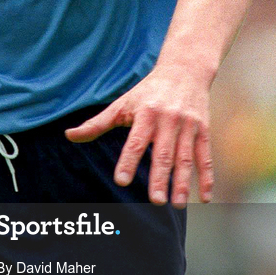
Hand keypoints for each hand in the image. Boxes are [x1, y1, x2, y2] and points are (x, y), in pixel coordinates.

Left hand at [65, 66, 212, 206]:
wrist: (185, 70)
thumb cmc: (147, 91)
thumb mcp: (122, 104)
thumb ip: (97, 123)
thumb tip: (69, 136)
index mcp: (146, 114)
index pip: (136, 141)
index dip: (128, 161)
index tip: (121, 180)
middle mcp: (168, 120)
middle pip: (163, 153)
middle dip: (161, 178)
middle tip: (156, 201)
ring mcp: (188, 126)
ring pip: (185, 158)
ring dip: (182, 183)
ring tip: (178, 204)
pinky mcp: (203, 130)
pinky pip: (204, 156)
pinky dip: (206, 177)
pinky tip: (205, 197)